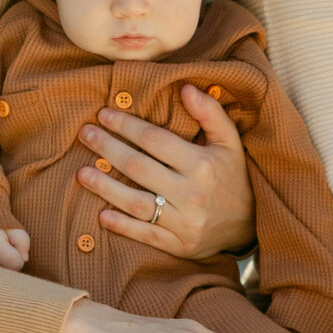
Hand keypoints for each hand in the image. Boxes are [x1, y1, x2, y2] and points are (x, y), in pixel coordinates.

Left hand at [74, 84, 254, 258]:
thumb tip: (185, 88)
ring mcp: (184, 222)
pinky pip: (145, 234)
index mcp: (202, 165)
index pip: (155, 140)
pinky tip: (101, 215)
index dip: (127, 125)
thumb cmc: (234, 177)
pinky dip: (122, 226)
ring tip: (81, 173)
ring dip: (105, 188)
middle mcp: (191, 193)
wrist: (251, 225)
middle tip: (85, 134)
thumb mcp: (230, 142)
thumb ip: (210, 113)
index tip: (104, 114)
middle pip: (139, 167)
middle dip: (108, 148)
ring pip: (136, 203)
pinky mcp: (178, 244)